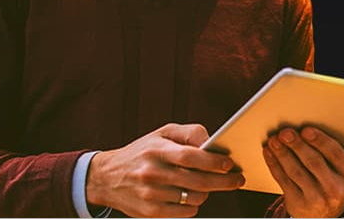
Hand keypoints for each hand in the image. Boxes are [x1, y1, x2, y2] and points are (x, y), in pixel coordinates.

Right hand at [87, 123, 246, 217]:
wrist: (106, 178)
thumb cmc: (141, 153)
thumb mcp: (160, 134)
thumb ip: (188, 133)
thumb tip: (212, 141)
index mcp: (156, 149)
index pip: (191, 156)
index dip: (214, 161)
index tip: (229, 164)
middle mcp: (152, 172)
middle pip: (197, 180)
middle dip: (223, 181)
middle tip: (237, 180)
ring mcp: (150, 194)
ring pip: (194, 198)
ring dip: (206, 192)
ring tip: (206, 186)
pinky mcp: (150, 212)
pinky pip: (185, 212)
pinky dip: (193, 205)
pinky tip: (190, 197)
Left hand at [260, 127, 343, 217]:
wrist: (324, 214)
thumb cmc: (336, 182)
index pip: (335, 153)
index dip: (319, 140)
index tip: (306, 129)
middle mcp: (336, 188)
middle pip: (313, 162)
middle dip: (297, 145)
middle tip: (285, 132)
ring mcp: (316, 198)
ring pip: (296, 171)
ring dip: (282, 153)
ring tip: (274, 140)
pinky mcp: (298, 203)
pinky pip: (283, 181)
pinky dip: (274, 164)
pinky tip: (269, 152)